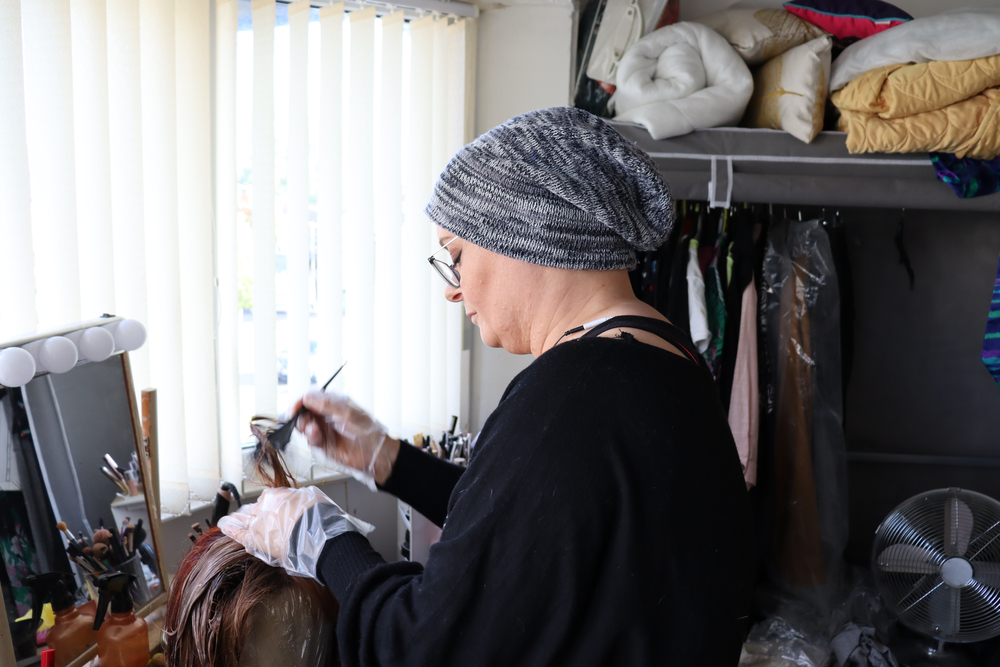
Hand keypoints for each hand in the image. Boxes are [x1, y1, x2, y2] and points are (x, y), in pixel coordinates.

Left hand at [218, 486, 372, 579]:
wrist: (317, 536)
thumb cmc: (320, 518)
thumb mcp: (312, 498)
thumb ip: (300, 498)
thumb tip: (300, 498)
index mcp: (277, 495)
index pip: (267, 498)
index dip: (267, 504)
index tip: (267, 509)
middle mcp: (264, 506)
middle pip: (253, 508)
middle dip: (248, 511)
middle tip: (242, 513)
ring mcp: (258, 523)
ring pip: (243, 519)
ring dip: (235, 519)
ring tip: (227, 520)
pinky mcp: (255, 539)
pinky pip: (238, 532)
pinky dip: (229, 528)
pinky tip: (222, 526)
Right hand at [291, 390, 399, 488]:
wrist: (375, 454)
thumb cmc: (368, 431)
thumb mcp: (348, 414)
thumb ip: (327, 405)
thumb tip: (307, 397)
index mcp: (334, 402)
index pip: (311, 397)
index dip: (300, 401)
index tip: (294, 408)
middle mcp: (326, 415)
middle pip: (304, 411)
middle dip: (300, 415)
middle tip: (305, 421)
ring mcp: (324, 429)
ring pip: (304, 425)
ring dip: (305, 427)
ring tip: (315, 431)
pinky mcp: (323, 443)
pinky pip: (310, 438)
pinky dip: (311, 437)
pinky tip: (317, 437)